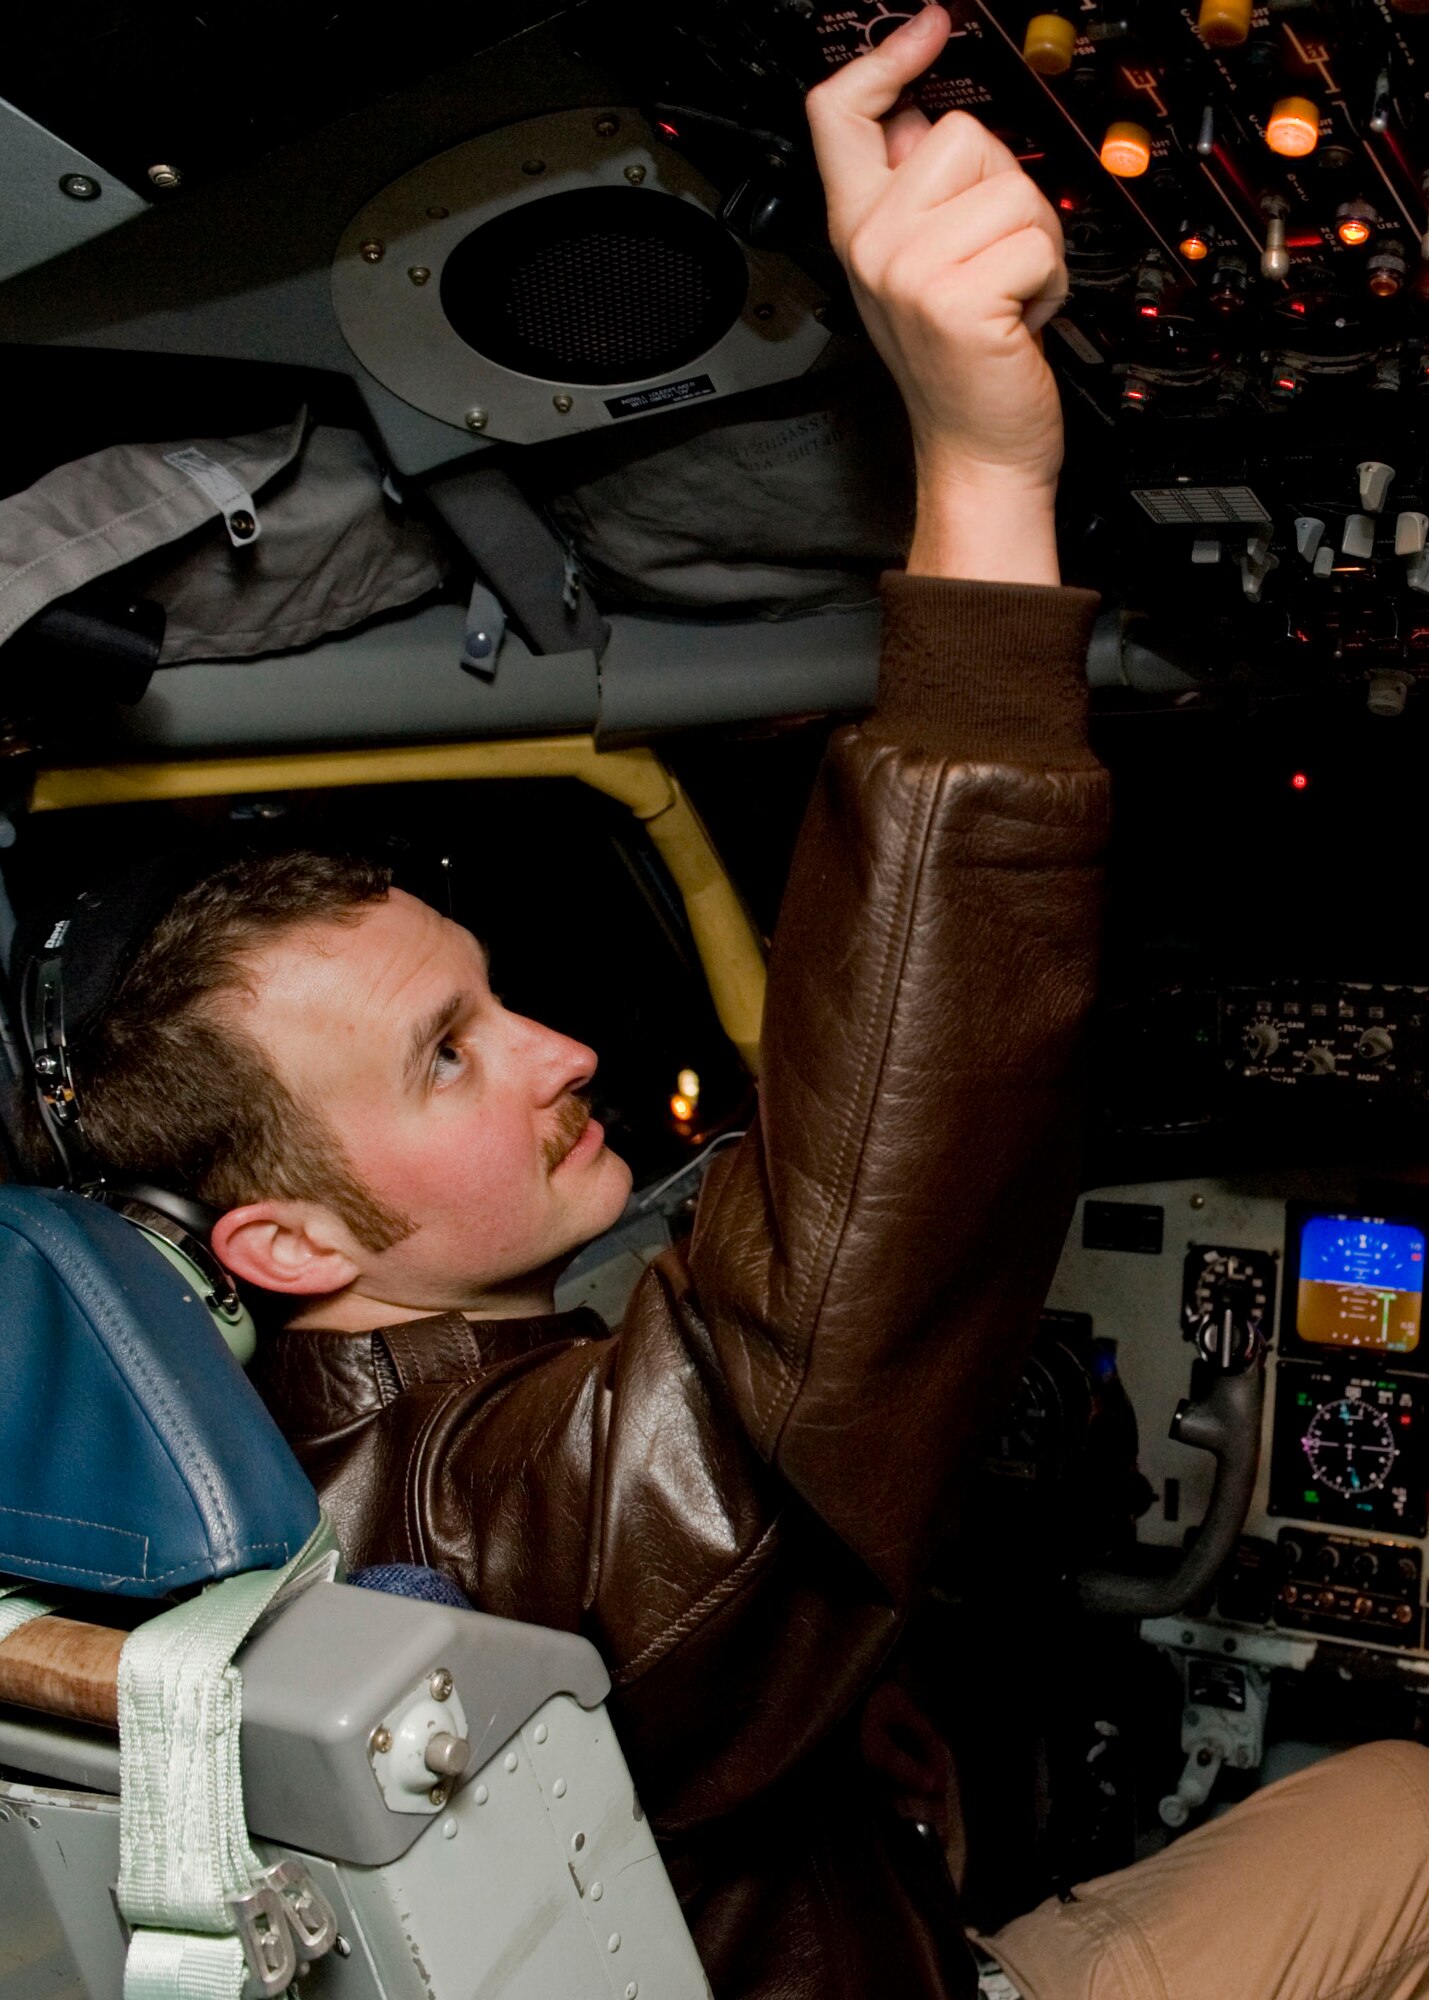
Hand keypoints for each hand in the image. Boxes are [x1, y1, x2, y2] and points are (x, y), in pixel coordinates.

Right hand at [806, 7, 1067, 580]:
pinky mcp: (956, 297)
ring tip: (1008, 293)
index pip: (839, 114)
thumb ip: (914, 194)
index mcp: (859, 228)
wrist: (978, 451)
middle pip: (958, 135)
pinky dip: (1049, 278)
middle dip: (1004, 190)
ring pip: (1009, 186)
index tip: (930, 29)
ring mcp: (910, 271)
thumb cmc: (965, 366)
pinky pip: (1035, 239)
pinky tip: (1019, 319)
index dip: (887, 60)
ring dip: (1035, 239)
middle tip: (994, 260)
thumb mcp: (922, 269)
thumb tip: (925, 114)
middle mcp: (874, 244)